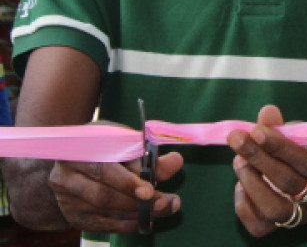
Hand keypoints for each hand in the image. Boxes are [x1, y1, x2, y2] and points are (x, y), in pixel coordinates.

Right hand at [48, 151, 182, 233]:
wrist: (78, 163)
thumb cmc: (108, 148)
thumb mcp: (127, 144)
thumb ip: (150, 156)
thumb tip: (176, 161)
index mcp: (81, 148)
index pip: (104, 168)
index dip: (128, 182)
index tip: (150, 191)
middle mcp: (67, 174)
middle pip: (103, 194)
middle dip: (137, 201)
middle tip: (165, 203)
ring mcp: (66, 197)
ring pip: (103, 210)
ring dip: (135, 213)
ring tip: (161, 209)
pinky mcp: (73, 214)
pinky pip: (100, 224)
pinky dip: (124, 223)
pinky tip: (142, 220)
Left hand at [228, 105, 306, 236]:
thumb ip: (288, 128)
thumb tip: (266, 112)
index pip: (306, 162)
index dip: (280, 147)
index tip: (257, 131)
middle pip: (289, 184)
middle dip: (260, 159)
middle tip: (238, 139)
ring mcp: (305, 217)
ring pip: (275, 209)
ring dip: (251, 183)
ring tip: (239, 161)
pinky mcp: (286, 228)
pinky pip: (260, 226)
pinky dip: (244, 206)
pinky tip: (241, 185)